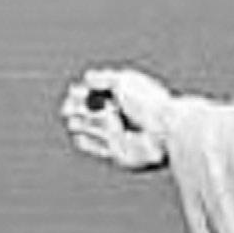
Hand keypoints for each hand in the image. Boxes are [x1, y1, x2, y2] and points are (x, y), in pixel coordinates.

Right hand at [60, 67, 174, 170]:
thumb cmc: (148, 104)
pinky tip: (80, 136)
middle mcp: (124, 117)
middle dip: (78, 108)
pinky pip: (96, 149)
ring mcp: (121, 137)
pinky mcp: (119, 155)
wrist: (165, 131)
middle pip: (93, 111)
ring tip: (79, 119)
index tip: (73, 91)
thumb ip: (104, 79)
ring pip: (91, 129)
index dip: (84, 92)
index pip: (99, 92)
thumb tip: (86, 78)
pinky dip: (86, 142)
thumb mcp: (124, 83)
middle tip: (69, 109)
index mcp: (128, 97)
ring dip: (80, 123)